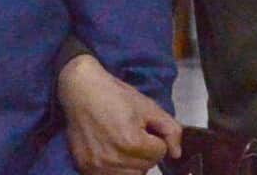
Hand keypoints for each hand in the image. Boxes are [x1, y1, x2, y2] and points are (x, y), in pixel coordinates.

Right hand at [59, 54, 181, 174]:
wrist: (80, 90)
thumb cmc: (114, 95)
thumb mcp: (148, 106)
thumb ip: (171, 130)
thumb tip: (176, 154)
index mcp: (132, 142)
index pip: (160, 153)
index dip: (155, 139)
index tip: (143, 127)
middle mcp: (114, 159)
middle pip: (146, 168)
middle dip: (145, 153)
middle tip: (133, 135)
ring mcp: (97, 166)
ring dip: (132, 164)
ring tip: (123, 145)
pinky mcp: (85, 168)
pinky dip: (115, 170)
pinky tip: (110, 153)